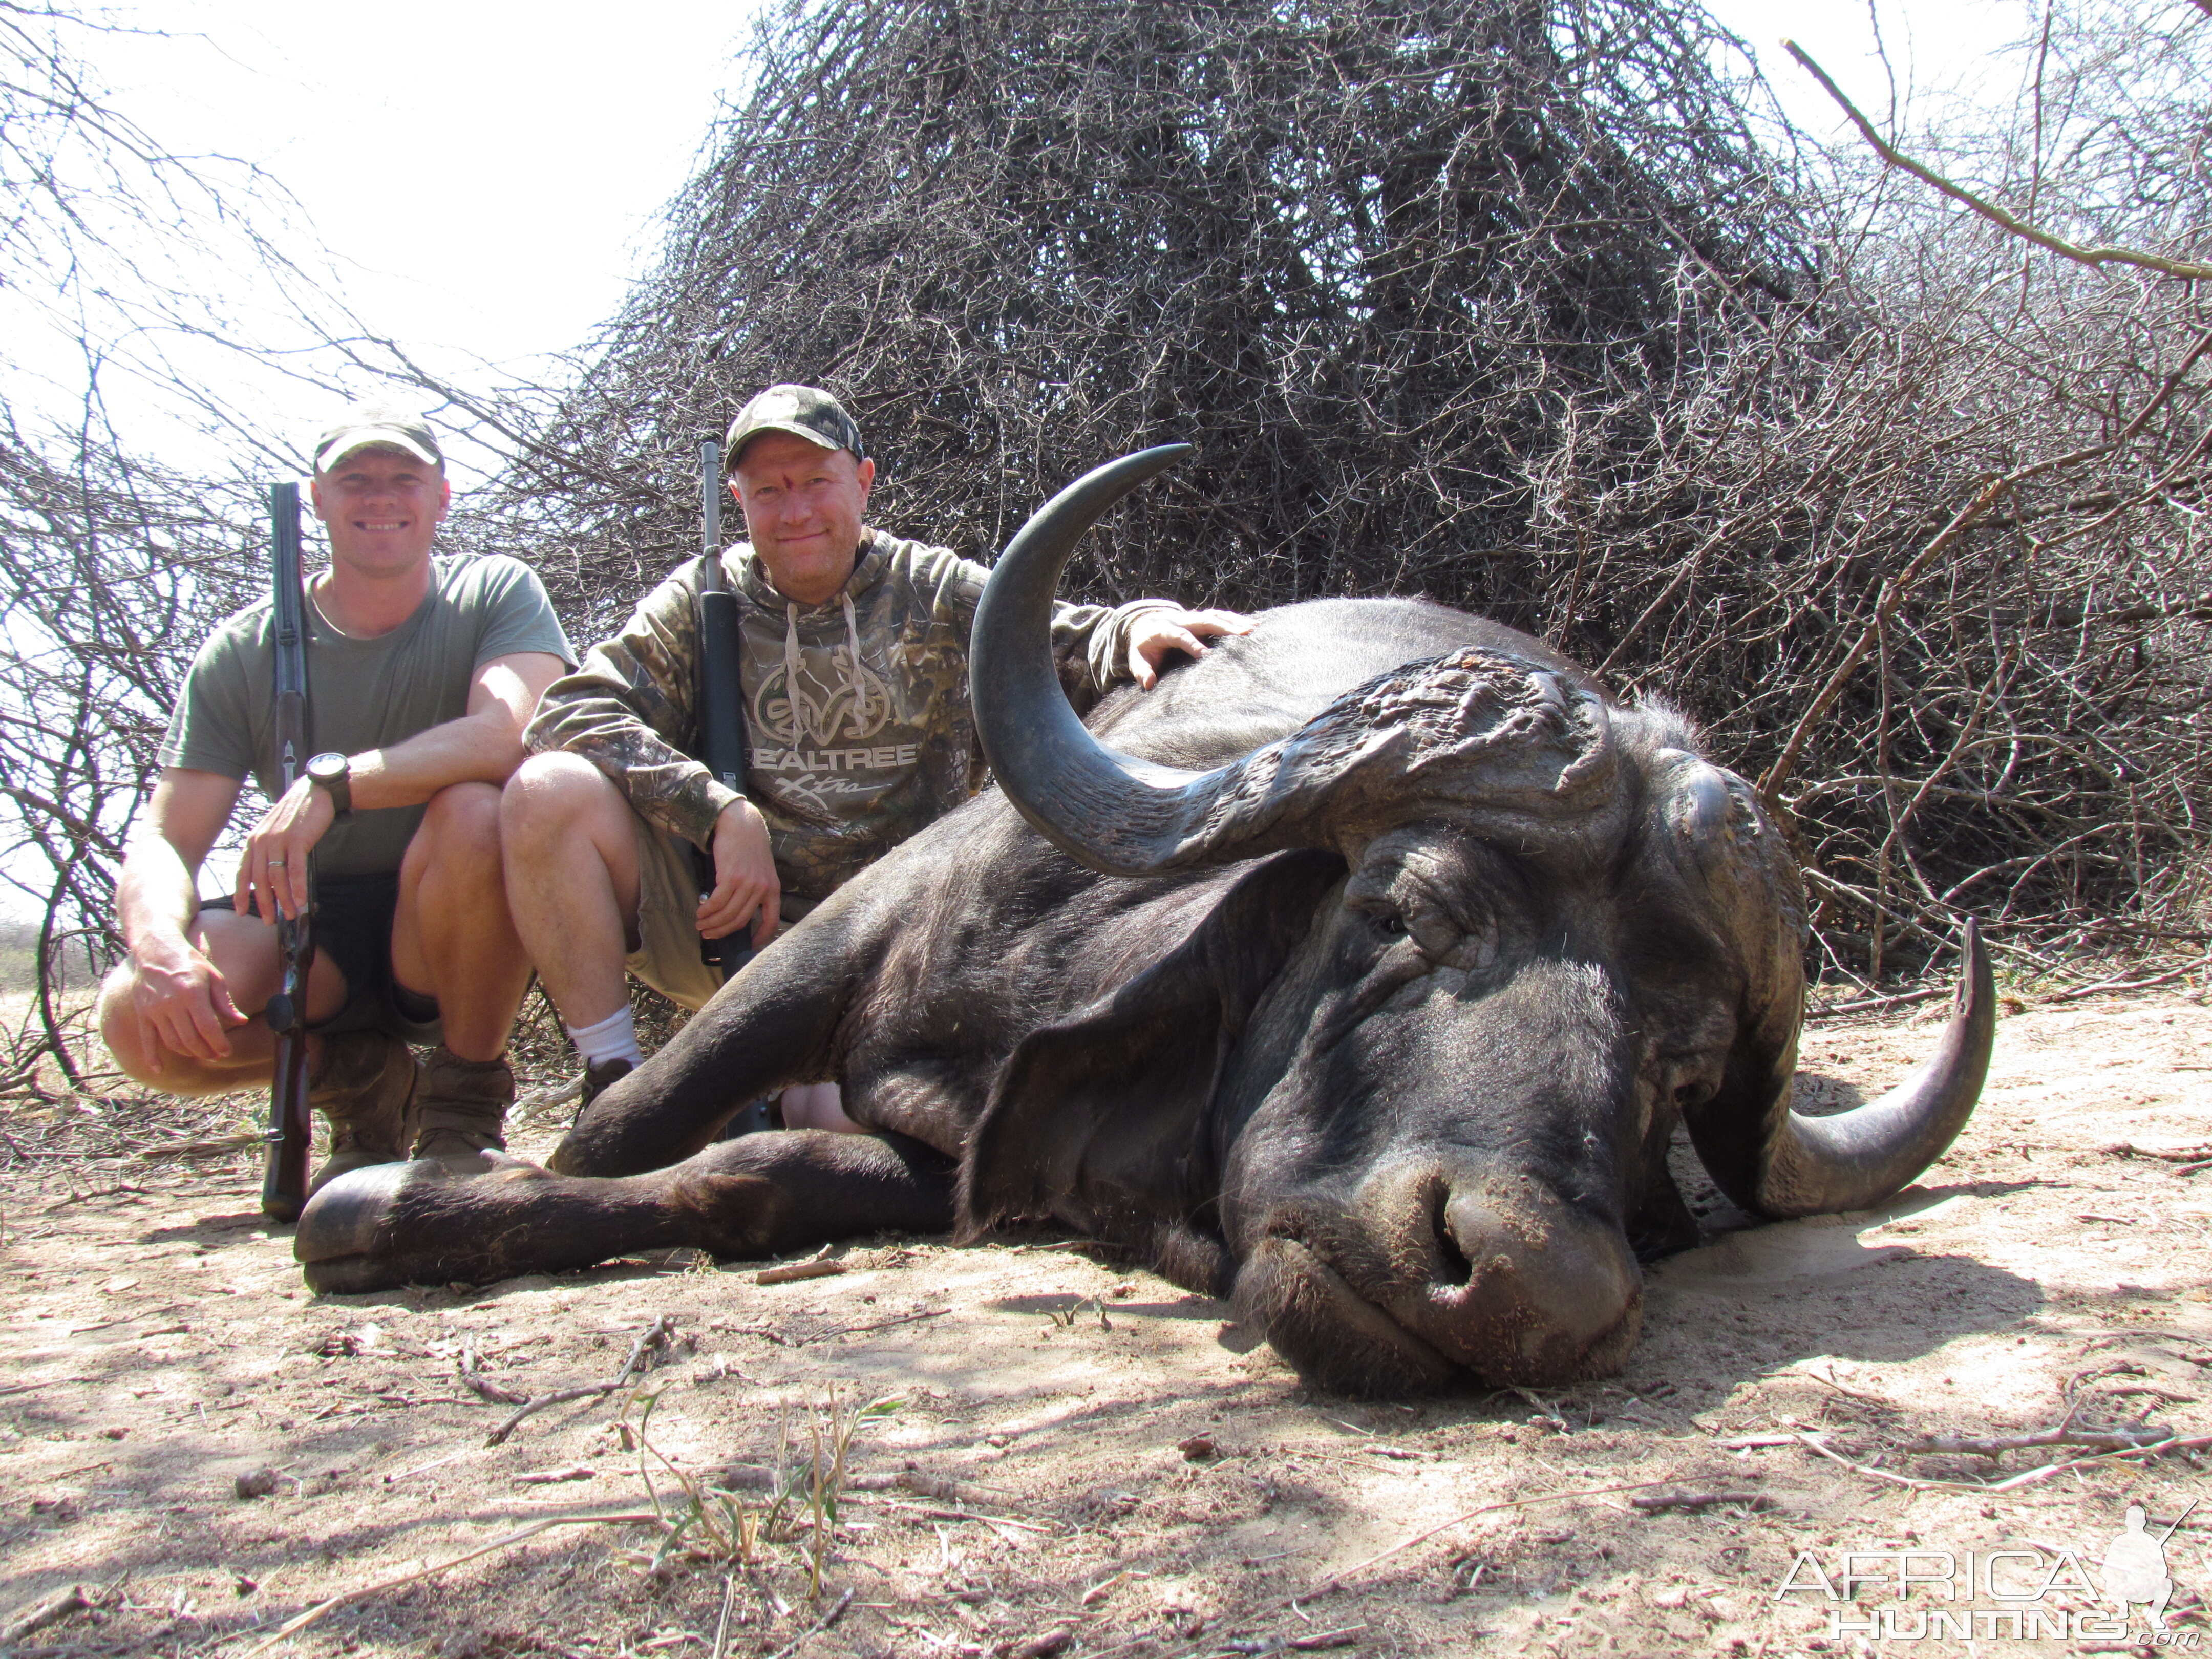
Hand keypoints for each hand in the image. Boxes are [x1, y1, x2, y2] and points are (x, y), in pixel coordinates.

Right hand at [129, 934, 246, 1069]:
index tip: (227, 1051)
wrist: (155, 950)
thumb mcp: (213, 976)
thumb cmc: (189, 962)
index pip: (208, 1027)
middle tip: (216, 1056)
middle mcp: (171, 1004)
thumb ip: (225, 1001)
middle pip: (190, 1038)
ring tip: (201, 1055)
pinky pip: (146, 1039)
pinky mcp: (142, 1013)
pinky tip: (159, 1069)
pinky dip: (152, 1056)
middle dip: (206, 1051)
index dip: (219, 1043)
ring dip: (188, 1053)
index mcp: (192, 993)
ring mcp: (154, 1010)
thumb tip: (241, 1021)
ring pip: (172, 1041)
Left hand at [235, 775, 335, 922]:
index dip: (240, 893)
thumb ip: (269, 849)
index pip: (242, 872)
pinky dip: (297, 887)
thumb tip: (272, 875)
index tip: (241, 911)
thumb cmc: (298, 813)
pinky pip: (295, 870)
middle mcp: (261, 841)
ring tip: (291, 913)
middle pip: (259, 879)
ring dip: (283, 899)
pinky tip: (301, 900)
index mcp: (253, 840)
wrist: (315, 791)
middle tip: (270, 920)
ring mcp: (278, 841)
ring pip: (276, 877)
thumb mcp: (275, 830)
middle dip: (264, 903)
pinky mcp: (297, 840)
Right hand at [701, 799, 779, 949]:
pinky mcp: (731, 877)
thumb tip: (738, 913)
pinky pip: (717, 902)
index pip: (771, 921)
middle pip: (741, 921)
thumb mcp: (762, 870)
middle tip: (709, 934)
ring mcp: (747, 883)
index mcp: (773, 889)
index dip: (759, 938)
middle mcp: (762, 888)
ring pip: (727, 914)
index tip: (747, 946)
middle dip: (723, 932)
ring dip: (711, 923)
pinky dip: (707, 911)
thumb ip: (756, 891)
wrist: (741, 824)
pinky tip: (700, 912)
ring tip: (701, 925)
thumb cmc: (748, 848)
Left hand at [1126, 608, 1254, 688]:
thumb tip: (1149, 683)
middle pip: (1204, 621)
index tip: (1206, 655)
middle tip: (1243, 635)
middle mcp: (1180, 620)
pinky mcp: (1200, 618)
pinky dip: (1236, 619)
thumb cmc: (1143, 647)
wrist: (1144, 624)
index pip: (1180, 636)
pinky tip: (1253, 625)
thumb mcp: (1137, 659)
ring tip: (1253, 629)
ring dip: (1235, 622)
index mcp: (1164, 630)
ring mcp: (1192, 617)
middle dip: (1224, 628)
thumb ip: (1141, 671)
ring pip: (1215, 616)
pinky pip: (1219, 616)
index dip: (1193, 644)